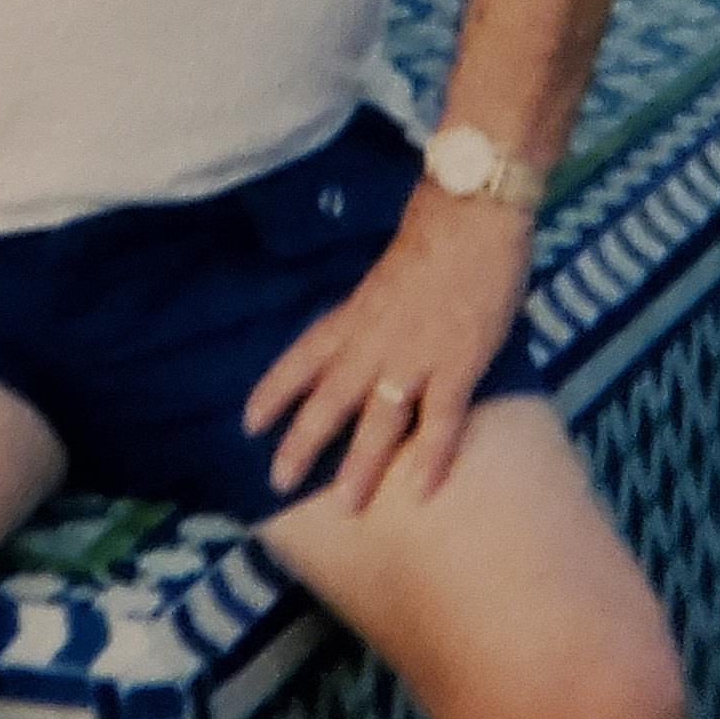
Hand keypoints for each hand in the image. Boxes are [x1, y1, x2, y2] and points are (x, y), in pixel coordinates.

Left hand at [244, 190, 533, 511]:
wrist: (472, 213)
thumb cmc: (434, 239)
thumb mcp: (385, 278)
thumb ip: (372, 313)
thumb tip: (364, 338)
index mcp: (354, 314)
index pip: (301, 357)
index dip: (274, 391)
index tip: (248, 424)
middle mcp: (373, 340)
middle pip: (329, 399)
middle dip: (302, 443)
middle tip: (278, 483)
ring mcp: (415, 355)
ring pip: (378, 420)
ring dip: (361, 464)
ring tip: (346, 505)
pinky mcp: (460, 363)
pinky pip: (442, 419)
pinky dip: (433, 456)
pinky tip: (424, 491)